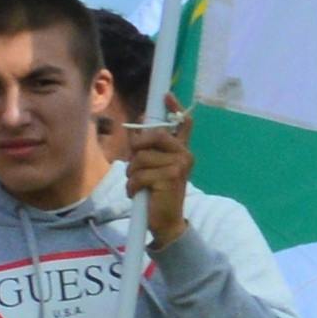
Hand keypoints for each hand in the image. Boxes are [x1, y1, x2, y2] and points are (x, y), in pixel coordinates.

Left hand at [125, 111, 193, 250]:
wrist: (166, 222)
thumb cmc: (156, 193)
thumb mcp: (151, 167)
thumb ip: (147, 149)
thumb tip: (137, 127)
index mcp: (181, 150)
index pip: (183, 124)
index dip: (174, 108)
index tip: (166, 96)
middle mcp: (184, 155)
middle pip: (153, 136)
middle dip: (137, 149)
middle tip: (135, 165)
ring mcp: (179, 165)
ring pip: (141, 158)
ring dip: (132, 174)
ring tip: (138, 185)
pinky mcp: (170, 177)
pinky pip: (140, 174)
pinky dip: (132, 186)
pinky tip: (138, 194)